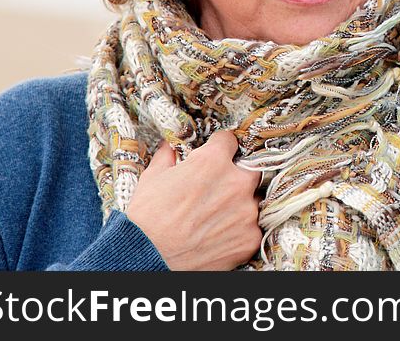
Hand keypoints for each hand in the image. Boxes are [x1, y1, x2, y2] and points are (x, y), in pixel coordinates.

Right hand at [126, 131, 262, 270]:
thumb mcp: (153, 177)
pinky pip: (252, 227)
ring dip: (239, 204)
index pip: (229, 141)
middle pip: (248, 169)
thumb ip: (169, 155)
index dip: (219, 148)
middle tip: (216, 189)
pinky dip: (239, 230)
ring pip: (252, 199)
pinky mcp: (250, 238)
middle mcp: (236, 183)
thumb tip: (172, 146)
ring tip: (215, 216)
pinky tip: (219, 234)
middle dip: (235, 175)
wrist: (146, 259)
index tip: (215, 155)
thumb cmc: (146, 218)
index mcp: (213, 162)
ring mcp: (246, 212)